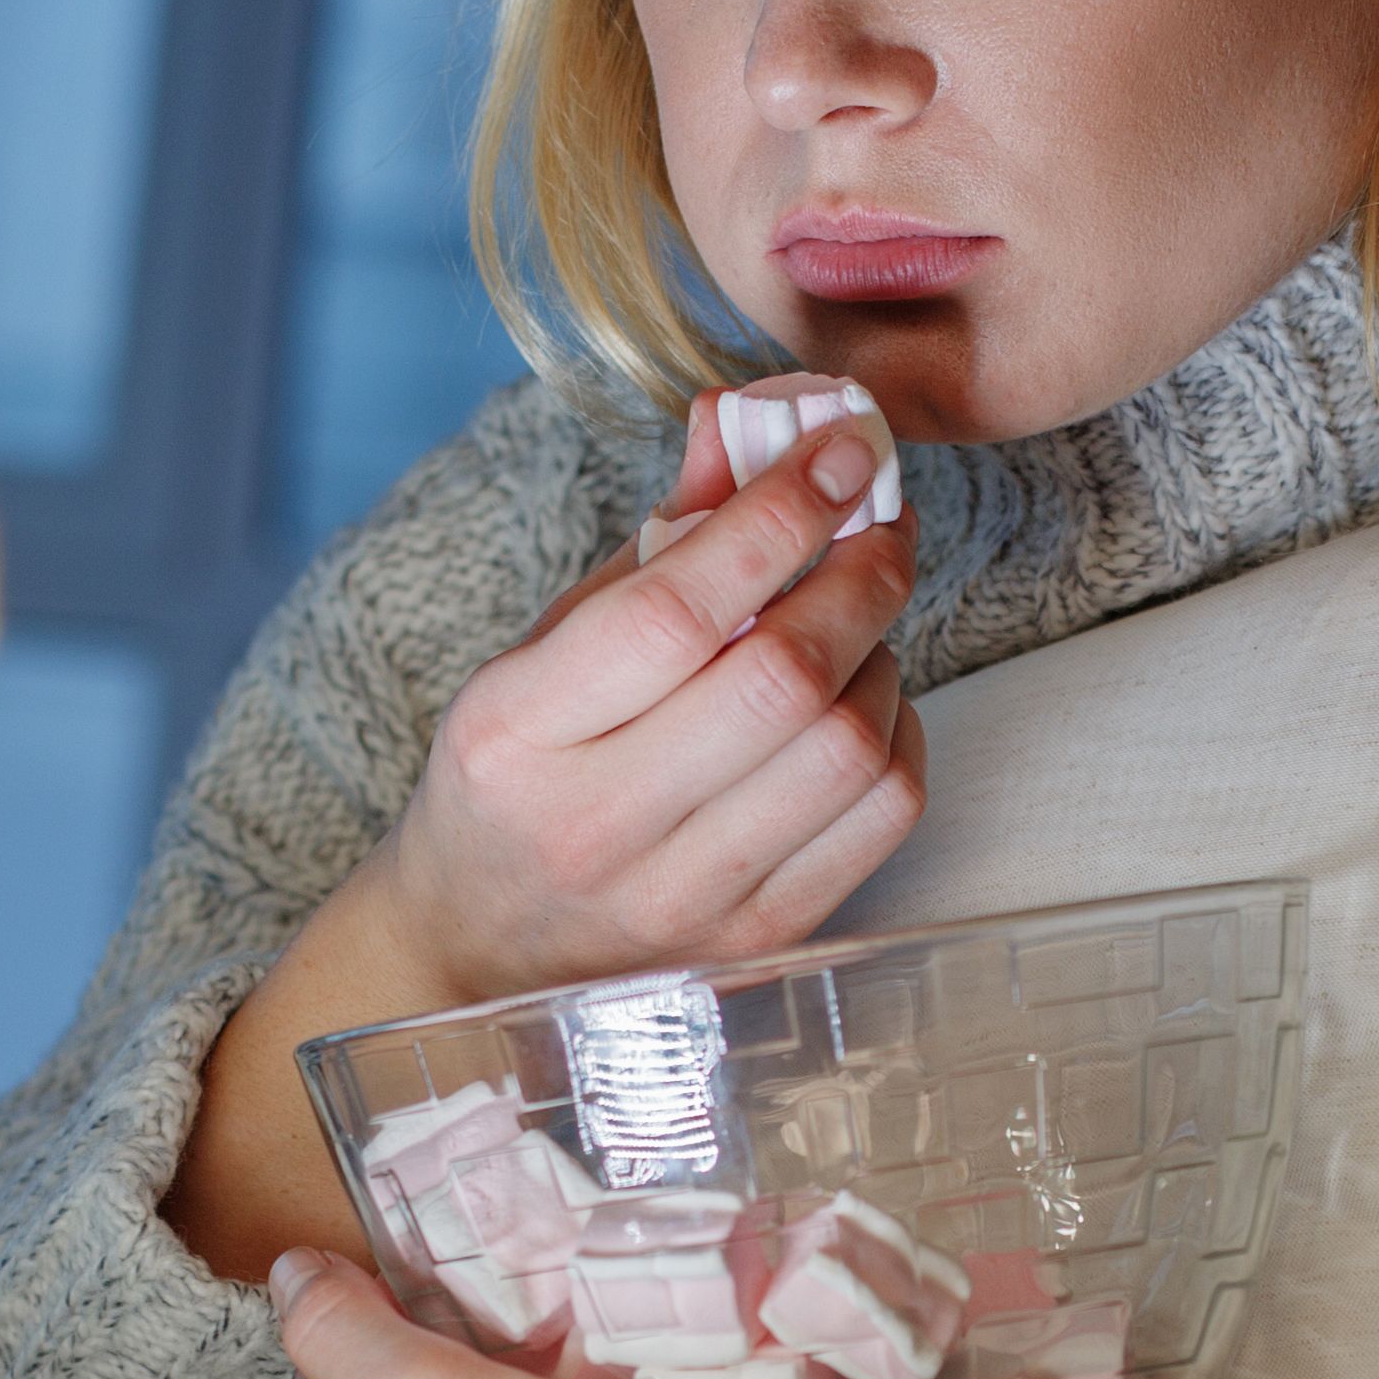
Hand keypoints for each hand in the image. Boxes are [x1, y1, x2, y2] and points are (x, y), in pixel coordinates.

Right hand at [366, 403, 924, 999]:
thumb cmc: (518, 776)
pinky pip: (881, 817)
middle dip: (859, 573)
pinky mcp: (757, 943)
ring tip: (853, 620)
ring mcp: (684, 899)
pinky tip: (862, 703)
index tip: (842, 450)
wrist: (480, 950)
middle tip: (877, 520)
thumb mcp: (545, 650)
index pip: (677, 612)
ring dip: (880, 652)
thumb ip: (655, 544)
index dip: (780, 515)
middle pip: (783, 679)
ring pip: (847, 747)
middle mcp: (596, 826)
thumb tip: (754, 428)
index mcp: (517, 733)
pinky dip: (898, 734)